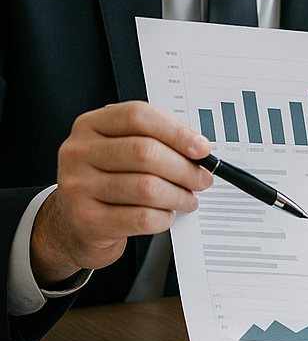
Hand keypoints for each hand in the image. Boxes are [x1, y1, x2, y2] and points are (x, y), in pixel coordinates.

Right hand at [31, 101, 213, 286]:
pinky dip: (163, 217)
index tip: (201, 147)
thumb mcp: (121, 149)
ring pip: (146, 188)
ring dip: (179, 195)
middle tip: (202, 178)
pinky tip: (166, 215)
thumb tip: (198, 149)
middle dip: (184, 167)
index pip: (137, 116)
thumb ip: (156, 140)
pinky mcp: (86, 220)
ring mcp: (78, 187)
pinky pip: (141, 218)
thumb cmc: (107, 179)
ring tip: (188, 198)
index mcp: (91, 125)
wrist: (73, 224)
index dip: (176, 131)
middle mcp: (79, 153)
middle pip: (145, 152)